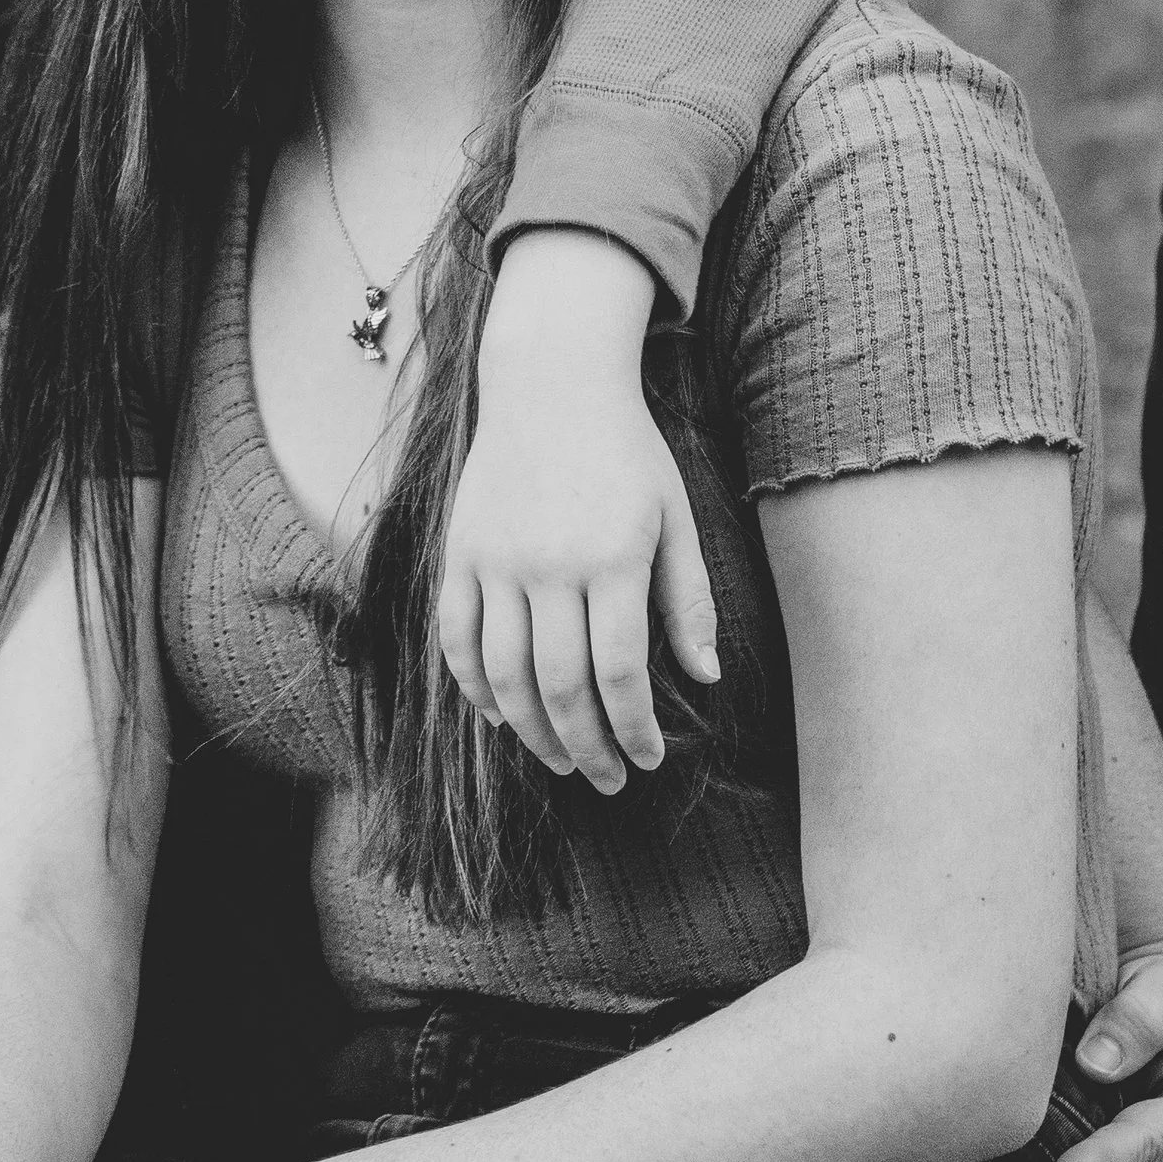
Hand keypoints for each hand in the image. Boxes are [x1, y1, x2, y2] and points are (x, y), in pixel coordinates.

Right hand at [440, 229, 718, 793]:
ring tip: (561, 758)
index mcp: (612, 557)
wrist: (551, 382)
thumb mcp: (674, 515)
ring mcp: (495, 560)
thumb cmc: (626, 450)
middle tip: (606, 779)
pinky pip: (456, 638)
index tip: (647, 760)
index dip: (634, 730)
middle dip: (587, 747)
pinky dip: (474, 687)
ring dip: (533, 732)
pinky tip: (501, 717)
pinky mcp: (460, 553)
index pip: (621, 673)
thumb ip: (689, 598)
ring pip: (505, 675)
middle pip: (561, 687)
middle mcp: (548, 565)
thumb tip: (706, 678)